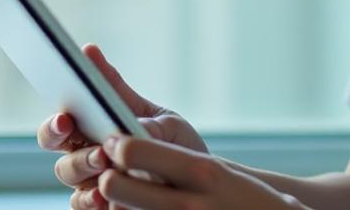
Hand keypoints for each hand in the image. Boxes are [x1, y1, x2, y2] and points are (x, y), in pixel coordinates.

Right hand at [39, 44, 207, 206]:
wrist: (200, 184)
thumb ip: (121, 92)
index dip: (54, 123)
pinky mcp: (102, 207)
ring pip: (70, 178)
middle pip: (57, 154)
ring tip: (107, 165)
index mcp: (90, 129)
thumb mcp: (156, 115)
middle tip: (97, 148)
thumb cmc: (175, 146)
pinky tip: (106, 196)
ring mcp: (90, 184)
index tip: (65, 118)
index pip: (58, 124)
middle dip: (73, 150)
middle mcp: (83, 156)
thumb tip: (89, 52)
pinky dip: (92, 200)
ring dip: (85, 170)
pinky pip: (83, 205)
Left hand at [96, 136, 310, 209]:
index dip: (115, 147)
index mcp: (200, 171)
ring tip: (126, 200)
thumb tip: (121, 149)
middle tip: (112, 177)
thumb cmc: (242, 198)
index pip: (133, 151)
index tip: (113, 146)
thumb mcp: (215, 170)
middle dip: (107, 179)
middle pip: (115, 186)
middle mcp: (189, 204)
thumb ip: (171, 160)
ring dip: (117, 206)